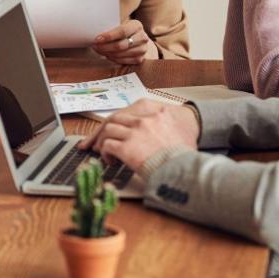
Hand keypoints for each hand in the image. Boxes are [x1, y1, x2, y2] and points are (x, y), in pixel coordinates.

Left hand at [77, 99, 199, 170]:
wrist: (187, 167)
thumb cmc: (184, 151)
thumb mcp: (176, 128)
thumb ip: (159, 124)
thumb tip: (148, 133)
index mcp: (153, 109)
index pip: (126, 111)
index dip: (114, 121)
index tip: (107, 127)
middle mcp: (142, 118)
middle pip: (113, 118)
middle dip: (100, 130)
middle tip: (91, 141)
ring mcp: (134, 131)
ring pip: (107, 130)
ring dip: (101, 141)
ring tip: (102, 152)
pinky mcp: (127, 146)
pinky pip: (107, 145)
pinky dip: (105, 152)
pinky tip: (110, 160)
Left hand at [92, 19, 156, 64]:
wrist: (133, 37)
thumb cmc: (121, 29)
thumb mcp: (118, 23)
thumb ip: (109, 26)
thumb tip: (92, 30)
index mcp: (137, 25)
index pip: (122, 31)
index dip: (109, 36)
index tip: (97, 39)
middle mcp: (143, 37)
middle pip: (121, 45)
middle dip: (105, 47)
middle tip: (95, 46)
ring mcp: (143, 49)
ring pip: (122, 54)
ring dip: (107, 53)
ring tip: (99, 50)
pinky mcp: (140, 59)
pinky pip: (124, 61)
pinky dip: (113, 59)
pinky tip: (107, 55)